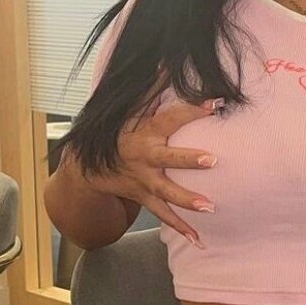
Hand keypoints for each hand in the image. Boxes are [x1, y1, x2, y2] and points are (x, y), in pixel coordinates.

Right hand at [86, 98, 220, 246]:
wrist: (89, 166)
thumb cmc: (119, 132)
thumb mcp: (130, 109)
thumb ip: (151, 89)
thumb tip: (167, 62)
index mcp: (145, 132)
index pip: (171, 118)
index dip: (192, 110)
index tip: (216, 103)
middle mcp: (144, 158)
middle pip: (167, 159)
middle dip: (188, 160)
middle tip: (212, 161)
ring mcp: (144, 181)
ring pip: (166, 193)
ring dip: (187, 201)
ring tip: (210, 207)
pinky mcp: (145, 198)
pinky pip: (164, 216)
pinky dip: (181, 229)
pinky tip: (200, 241)